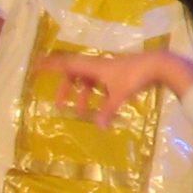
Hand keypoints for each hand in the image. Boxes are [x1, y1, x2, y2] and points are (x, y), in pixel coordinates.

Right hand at [35, 50, 192, 125]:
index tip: (34, 66)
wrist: (158, 66)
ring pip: (87, 81)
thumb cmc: (134, 76)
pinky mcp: (116, 74)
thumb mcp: (118, 95)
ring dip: (82, 96)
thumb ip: (107, 111)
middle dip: (65, 89)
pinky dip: (96, 96)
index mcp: (91, 66)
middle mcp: (96, 66)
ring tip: (81, 112)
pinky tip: (100, 109)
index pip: (64, 64)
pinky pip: (99, 85)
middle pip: (74, 75)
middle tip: (59, 104)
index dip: (48, 65)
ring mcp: (107, 70)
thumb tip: (98, 128)